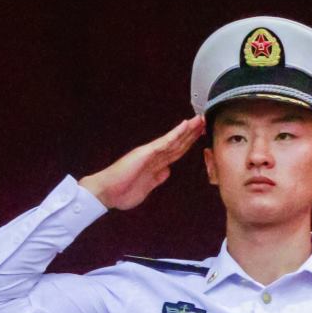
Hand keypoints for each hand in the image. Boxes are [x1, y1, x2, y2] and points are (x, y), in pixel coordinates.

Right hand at [79, 116, 204, 210]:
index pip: (176, 151)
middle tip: (205, 122)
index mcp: (155, 164)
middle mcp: (154, 156)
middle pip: (178, 143)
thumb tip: (167, 171)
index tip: (200, 136)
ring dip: (188, 130)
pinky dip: (176, 133)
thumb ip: (157, 178)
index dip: (189, 143)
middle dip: (192, 134)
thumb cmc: (121, 191)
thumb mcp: (147, 188)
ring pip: (174, 139)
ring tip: (200, 120)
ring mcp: (150, 153)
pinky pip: (165, 142)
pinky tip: (185, 125)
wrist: (106, 192)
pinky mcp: (146, 153)